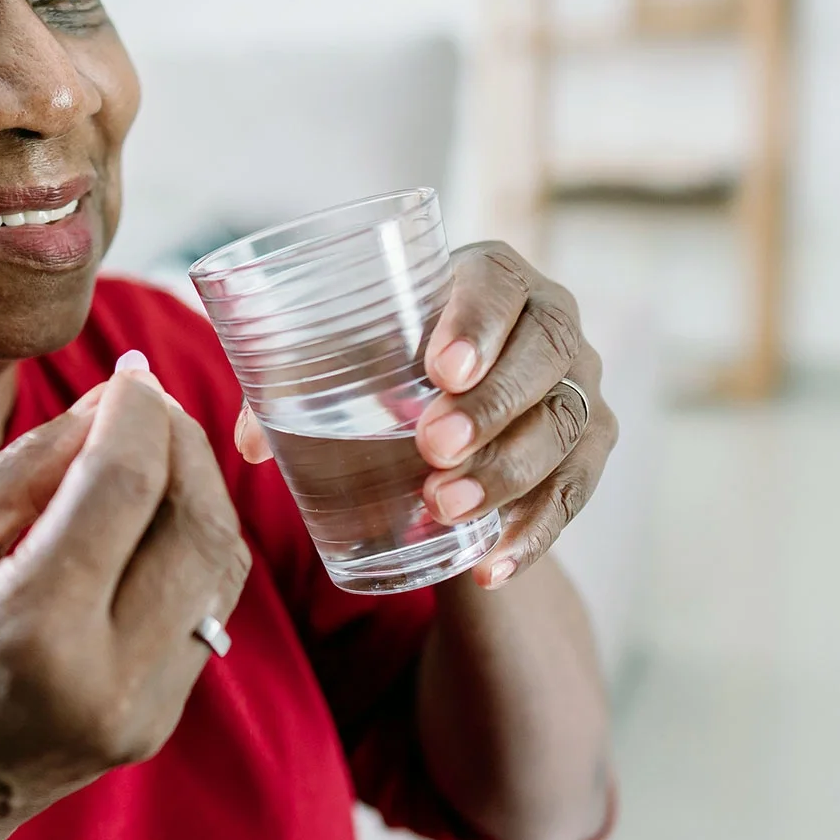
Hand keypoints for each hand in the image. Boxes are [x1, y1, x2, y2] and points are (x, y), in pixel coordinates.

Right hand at [0, 362, 250, 839]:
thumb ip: (35, 462)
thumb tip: (118, 396)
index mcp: (34, 628)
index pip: (125, 485)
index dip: (138, 412)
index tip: (128, 374)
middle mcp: (106, 676)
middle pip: (196, 522)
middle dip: (183, 443)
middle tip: (148, 404)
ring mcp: (144, 709)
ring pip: (219, 564)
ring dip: (198, 490)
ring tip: (151, 450)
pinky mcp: (161, 720)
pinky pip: (205, 607)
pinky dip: (188, 544)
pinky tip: (148, 517)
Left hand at [235, 242, 614, 590]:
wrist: (460, 401)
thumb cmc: (395, 360)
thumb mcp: (352, 355)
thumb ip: (295, 382)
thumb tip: (250, 441)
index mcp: (493, 275)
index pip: (499, 285)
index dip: (477, 323)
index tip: (440, 368)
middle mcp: (552, 320)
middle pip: (544, 355)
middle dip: (491, 406)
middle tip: (433, 449)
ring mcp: (580, 385)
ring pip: (563, 427)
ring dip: (508, 473)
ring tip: (446, 508)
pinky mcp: (590, 446)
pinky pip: (575, 492)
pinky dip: (534, 533)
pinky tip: (491, 564)